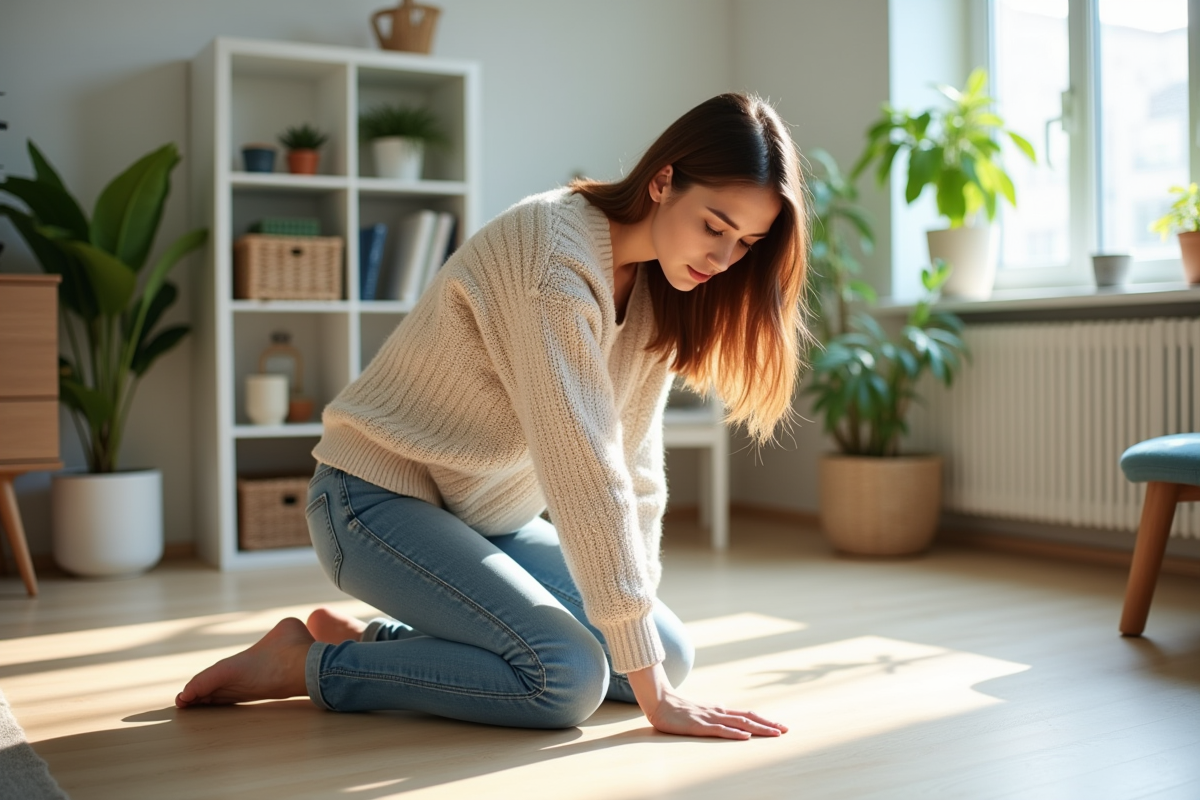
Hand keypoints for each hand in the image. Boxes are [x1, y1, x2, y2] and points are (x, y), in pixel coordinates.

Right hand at [627, 662, 786, 739]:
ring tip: (774, 734)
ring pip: (739, 724)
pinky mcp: (699, 726)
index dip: (765, 720)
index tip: (780, 726)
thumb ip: (716, 714)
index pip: (748, 715)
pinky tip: (745, 737)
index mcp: (720, 710)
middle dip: (769, 724)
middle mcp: (719, 712)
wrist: (660, 702)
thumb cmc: (679, 709)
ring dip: (759, 729)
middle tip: (786, 730)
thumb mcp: (702, 711)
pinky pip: (720, 730)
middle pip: (749, 718)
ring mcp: (710, 718)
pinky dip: (734, 733)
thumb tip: (728, 713)